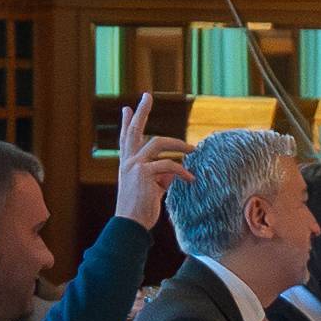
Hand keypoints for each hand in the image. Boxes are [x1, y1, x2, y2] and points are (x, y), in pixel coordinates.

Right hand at [110, 92, 191, 227]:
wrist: (131, 225)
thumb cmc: (141, 211)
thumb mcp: (152, 190)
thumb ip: (161, 177)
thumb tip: (175, 170)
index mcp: (127, 165)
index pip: (127, 140)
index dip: (128, 123)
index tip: (128, 108)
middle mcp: (128, 162)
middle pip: (134, 131)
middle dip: (141, 112)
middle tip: (147, 96)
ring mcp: (134, 165)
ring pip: (158, 143)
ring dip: (179, 144)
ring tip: (193, 149)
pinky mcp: (143, 172)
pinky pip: (169, 165)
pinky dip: (182, 171)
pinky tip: (190, 179)